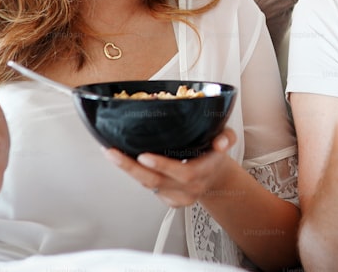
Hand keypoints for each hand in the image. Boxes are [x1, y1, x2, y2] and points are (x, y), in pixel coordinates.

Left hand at [105, 128, 236, 206]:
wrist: (215, 177)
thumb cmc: (214, 154)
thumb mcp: (226, 139)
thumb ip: (226, 137)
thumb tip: (221, 142)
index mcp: (203, 172)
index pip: (184, 173)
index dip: (163, 166)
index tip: (144, 156)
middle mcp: (189, 188)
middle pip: (157, 182)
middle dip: (132, 168)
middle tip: (114, 153)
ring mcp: (177, 197)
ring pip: (148, 185)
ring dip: (127, 170)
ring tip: (111, 153)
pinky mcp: (168, 201)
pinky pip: (147, 187)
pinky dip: (133, 175)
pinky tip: (121, 161)